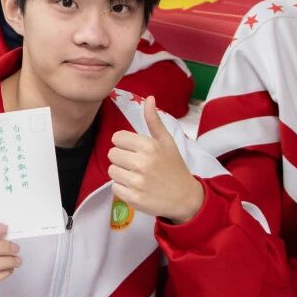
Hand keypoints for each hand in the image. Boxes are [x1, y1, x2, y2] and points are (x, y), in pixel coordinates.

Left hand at [108, 96, 204, 222]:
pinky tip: (136, 187)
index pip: (117, 138)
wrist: (185, 197)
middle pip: (112, 154)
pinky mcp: (133, 198)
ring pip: (111, 171)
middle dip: (122, 158)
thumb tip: (149, 98)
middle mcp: (141, 163)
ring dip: (121, 173)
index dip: (124, 143)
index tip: (134, 150)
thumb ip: (154, 120)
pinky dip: (122, 188)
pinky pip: (114, 187)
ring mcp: (137, 182)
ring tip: (136, 175)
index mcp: (149, 146)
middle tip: (136, 164)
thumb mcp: (167, 141)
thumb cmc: (174, 167)